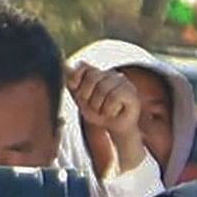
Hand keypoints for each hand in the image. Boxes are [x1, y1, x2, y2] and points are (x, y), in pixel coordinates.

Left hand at [68, 61, 152, 182]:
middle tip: (94, 107)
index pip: (83, 66)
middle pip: (92, 77)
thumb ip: (73, 82)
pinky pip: (114, 97)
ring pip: (103, 88)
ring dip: (99, 106)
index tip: (80, 96)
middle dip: (88, 97)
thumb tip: (63, 65)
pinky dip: (109, 109)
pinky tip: (113, 112)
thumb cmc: (98, 113)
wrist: (114, 130)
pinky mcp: (132, 94)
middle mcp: (112, 74)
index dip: (77, 81)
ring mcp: (124, 82)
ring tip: (104, 111)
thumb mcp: (80, 98)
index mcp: (99, 72)